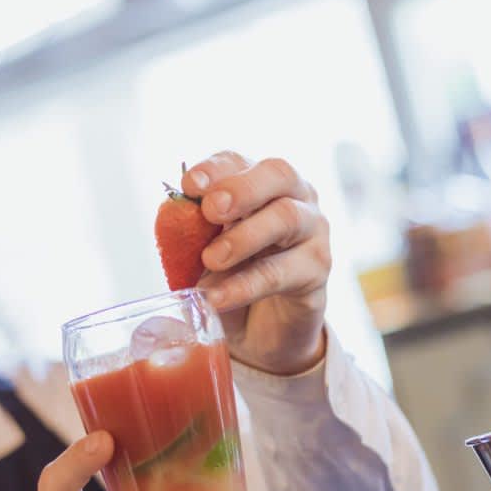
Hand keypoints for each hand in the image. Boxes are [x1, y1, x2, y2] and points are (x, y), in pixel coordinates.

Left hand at [182, 152, 330, 375]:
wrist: (260, 328)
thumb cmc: (232, 276)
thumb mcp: (203, 252)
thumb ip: (190, 233)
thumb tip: (174, 217)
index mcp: (258, 183)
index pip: (239, 162)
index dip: (215, 169)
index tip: (189, 185)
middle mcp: (293, 196)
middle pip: (278, 173)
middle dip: (241, 189)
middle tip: (211, 210)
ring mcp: (312, 230)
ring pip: (287, 217)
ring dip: (245, 236)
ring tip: (212, 259)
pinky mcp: (316, 270)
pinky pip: (282, 272)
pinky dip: (247, 284)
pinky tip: (218, 297)